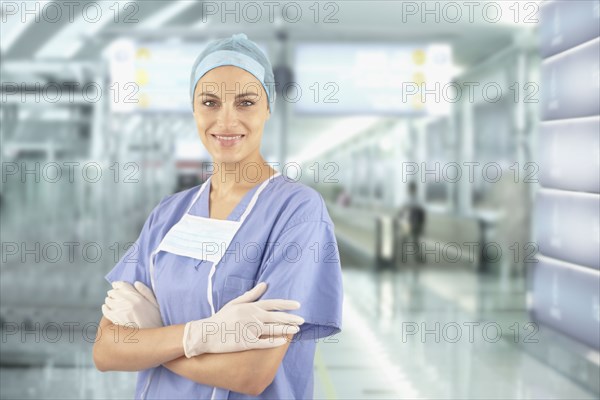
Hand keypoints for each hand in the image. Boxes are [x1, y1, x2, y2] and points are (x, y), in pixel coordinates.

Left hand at [102, 281, 162, 328]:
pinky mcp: (114, 321)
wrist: (151, 339)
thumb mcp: (156, 304)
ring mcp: (120, 312)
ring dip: (110, 300)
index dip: (118, 284)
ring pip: (108, 300)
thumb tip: (136, 283)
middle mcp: (128, 303)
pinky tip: (110, 309)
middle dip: (114, 292)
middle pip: (113, 292)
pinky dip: (106, 308)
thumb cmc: (156, 321)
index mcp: (138, 298)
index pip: (122, 285)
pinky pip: (105, 310)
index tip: (118, 285)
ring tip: (114, 302)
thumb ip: (146, 292)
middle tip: (117, 295)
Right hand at [182, 282, 303, 357]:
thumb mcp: (235, 303)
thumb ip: (251, 295)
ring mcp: (249, 330)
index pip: (273, 304)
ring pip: (272, 329)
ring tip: (296, 329)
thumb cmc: (221, 318)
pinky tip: (284, 341)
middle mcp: (252, 317)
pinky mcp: (246, 342)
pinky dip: (274, 342)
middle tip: (302, 319)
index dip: (286, 304)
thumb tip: (264, 285)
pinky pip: (264, 343)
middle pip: (276, 317)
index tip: (298, 305)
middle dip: (290, 318)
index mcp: (250, 306)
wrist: (207, 333)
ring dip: (286, 329)